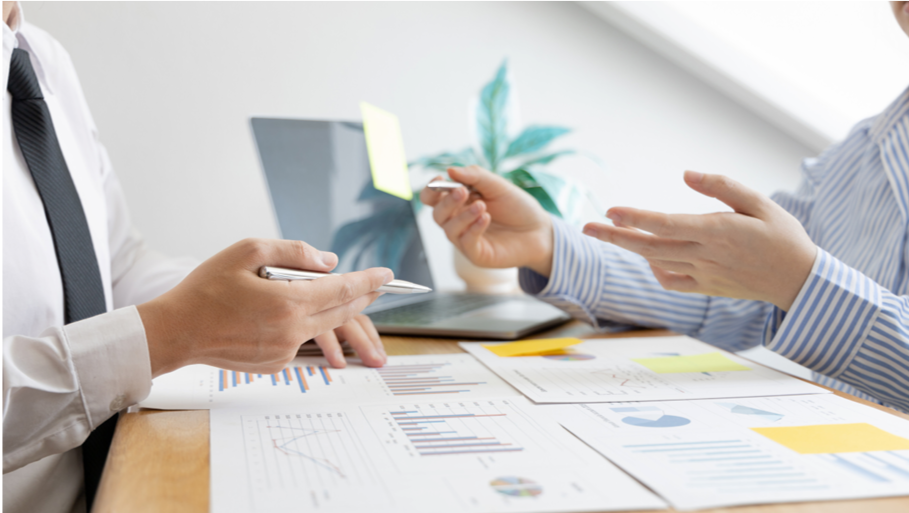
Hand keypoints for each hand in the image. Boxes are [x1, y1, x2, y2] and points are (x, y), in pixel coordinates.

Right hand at [138, 239, 392, 377]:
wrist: (176, 331)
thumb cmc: (206, 289)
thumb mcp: (247, 252)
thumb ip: (293, 252)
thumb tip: (329, 262)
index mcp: (288, 302)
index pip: (342, 290)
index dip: (368, 281)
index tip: (387, 274)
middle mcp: (291, 331)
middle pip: (341, 312)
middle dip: (362, 297)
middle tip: (378, 285)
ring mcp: (284, 351)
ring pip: (322, 326)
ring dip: (335, 311)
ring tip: (344, 295)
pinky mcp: (275, 363)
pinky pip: (301, 339)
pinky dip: (305, 324)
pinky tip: (292, 313)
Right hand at [419, 165, 553, 275]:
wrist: (539, 230)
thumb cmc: (517, 207)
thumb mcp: (497, 186)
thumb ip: (475, 176)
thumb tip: (450, 170)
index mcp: (459, 203)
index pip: (433, 198)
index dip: (431, 190)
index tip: (439, 180)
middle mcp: (458, 221)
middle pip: (437, 214)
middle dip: (446, 202)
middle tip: (462, 192)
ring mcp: (466, 239)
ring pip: (449, 229)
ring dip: (463, 216)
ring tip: (482, 206)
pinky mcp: (477, 254)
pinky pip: (466, 243)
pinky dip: (473, 229)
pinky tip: (485, 218)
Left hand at [582, 171, 816, 310]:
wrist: (801, 281)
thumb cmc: (783, 236)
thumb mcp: (761, 203)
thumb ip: (723, 187)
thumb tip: (686, 175)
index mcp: (719, 232)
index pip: (667, 225)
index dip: (636, 218)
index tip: (610, 210)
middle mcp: (706, 256)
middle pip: (651, 247)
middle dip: (616, 236)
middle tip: (586, 227)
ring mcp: (704, 275)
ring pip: (656, 262)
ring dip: (629, 248)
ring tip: (606, 233)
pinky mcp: (706, 287)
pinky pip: (671, 282)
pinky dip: (655, 270)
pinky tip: (648, 256)